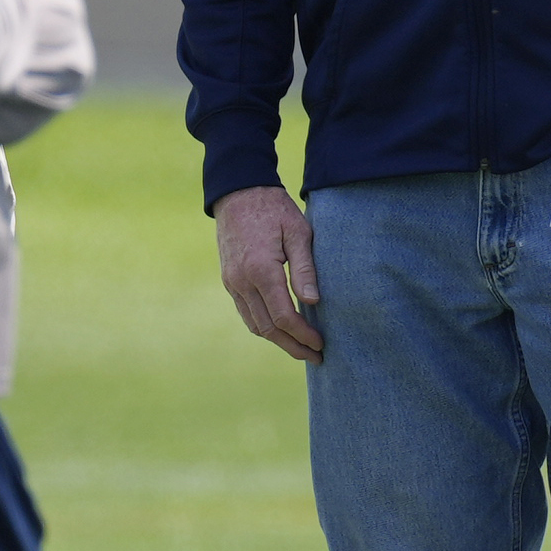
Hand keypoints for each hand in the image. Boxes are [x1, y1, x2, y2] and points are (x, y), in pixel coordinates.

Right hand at [214, 183, 323, 363]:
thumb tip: (314, 302)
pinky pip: (245, 312)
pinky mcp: (228, 280)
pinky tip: (281, 328)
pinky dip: (263, 325)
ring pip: (254, 324)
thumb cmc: (275, 209)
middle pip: (267, 328)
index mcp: (261, 269)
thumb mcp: (299, 231)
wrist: (239, 192)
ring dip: (278, 340)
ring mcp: (231, 282)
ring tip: (301, 348)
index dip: (303, 334)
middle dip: (292, 346)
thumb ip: (305, 268)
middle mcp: (241, 281)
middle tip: (316, 357)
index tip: (321, 343)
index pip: (284, 316)